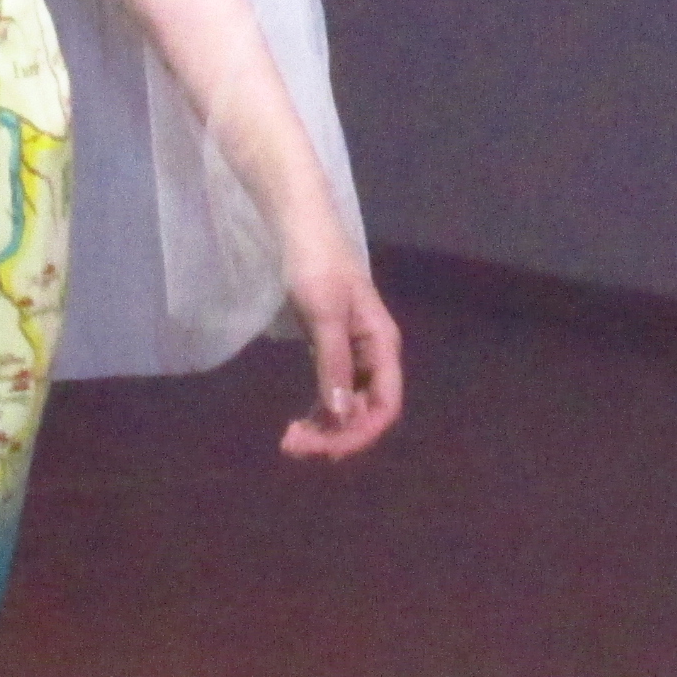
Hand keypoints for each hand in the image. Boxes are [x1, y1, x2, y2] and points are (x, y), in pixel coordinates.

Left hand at [276, 236, 404, 462]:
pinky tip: (300, 423)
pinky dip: (318, 410)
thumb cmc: (316, 263)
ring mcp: (354, 352)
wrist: (300, 227)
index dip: (360, 433)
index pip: (384, 405)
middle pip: (366, 410)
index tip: (325, 450)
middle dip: (336, 434)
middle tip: (294, 446)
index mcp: (382, 345)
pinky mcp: (332, 348)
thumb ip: (333, 363)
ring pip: (347, 404)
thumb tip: (341, 415)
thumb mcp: (324, 313)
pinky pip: (332, 391)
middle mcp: (374, 354)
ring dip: (325, 427)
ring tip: (291, 442)